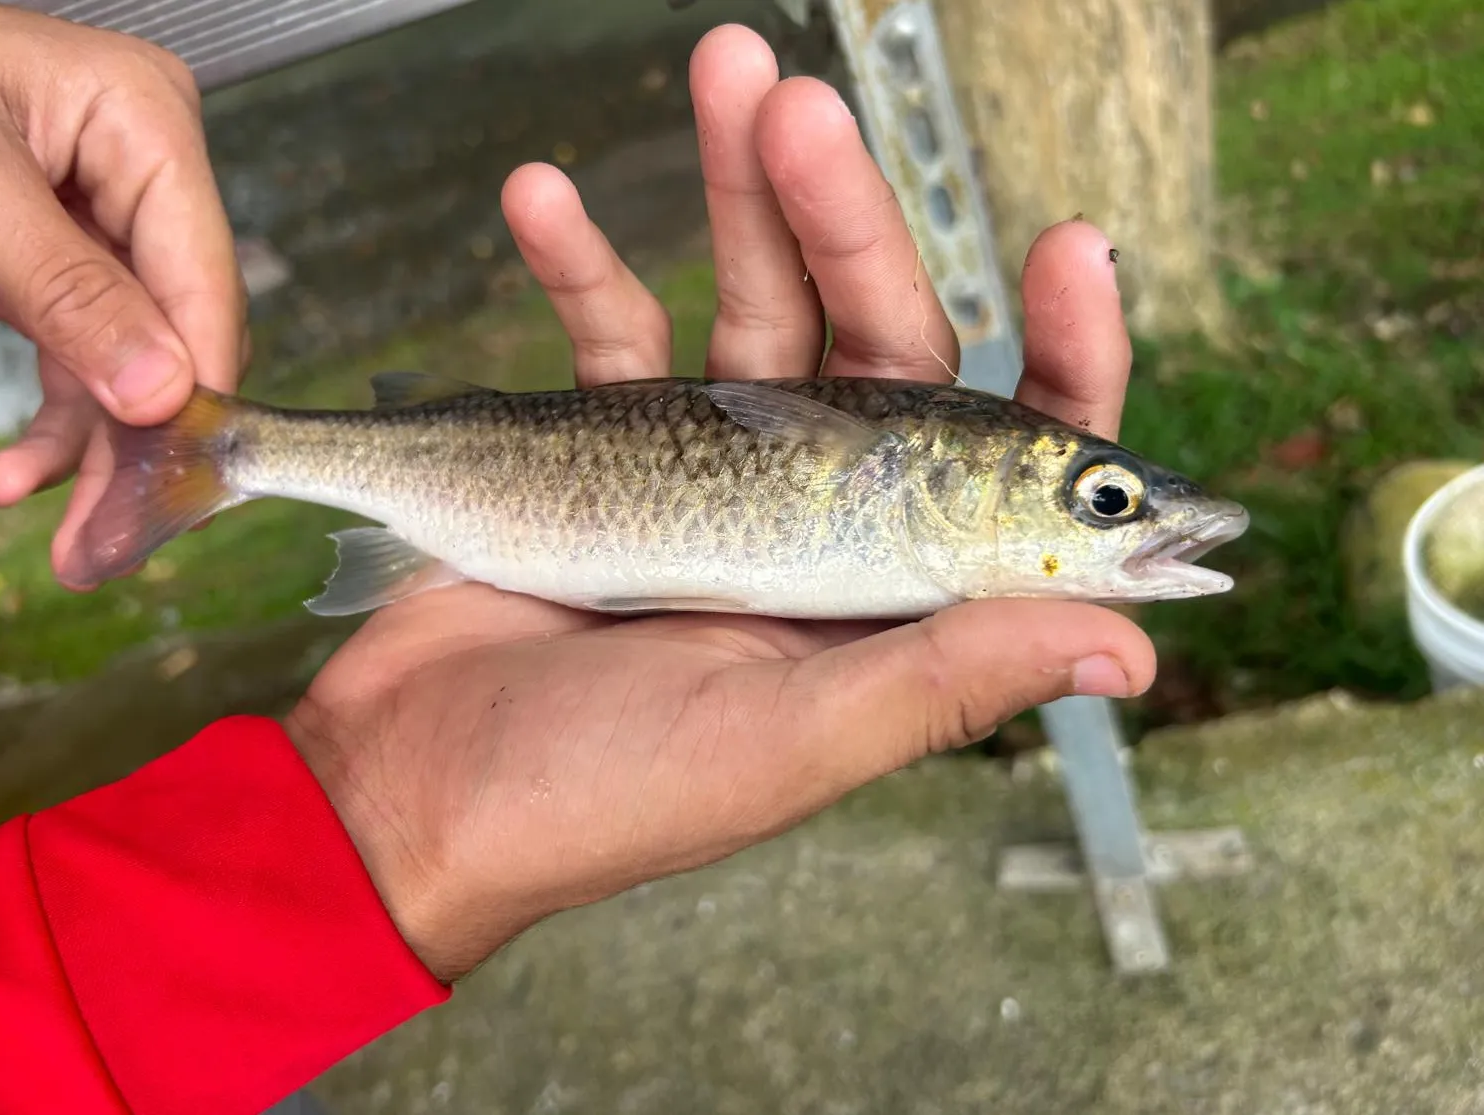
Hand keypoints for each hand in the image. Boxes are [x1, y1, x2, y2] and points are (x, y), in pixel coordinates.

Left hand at [0, 0, 246, 584]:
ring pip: (129, 369)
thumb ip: (62, 283)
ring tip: (78, 542)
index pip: (202, 276)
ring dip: (98, 459)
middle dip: (139, 444)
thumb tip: (157, 387)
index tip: (176, 475)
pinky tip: (21, 474)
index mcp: (144, 125)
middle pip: (173, 337)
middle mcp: (137, 180)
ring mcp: (98, 228)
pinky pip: (75, 365)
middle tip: (116, 537)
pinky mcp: (52, 270)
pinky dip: (55, 429)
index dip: (195, 383)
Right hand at [283, 25, 1154, 982]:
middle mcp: (816, 524)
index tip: (1070, 245)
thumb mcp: (786, 743)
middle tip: (805, 110)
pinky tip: (544, 197)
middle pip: (871, 343)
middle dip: (848, 219)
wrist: (406, 792)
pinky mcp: (608, 451)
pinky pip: (608, 333)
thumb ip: (946, 681)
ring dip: (738, 193)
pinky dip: (579, 261)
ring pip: (751, 310)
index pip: (1003, 465)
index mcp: (879, 596)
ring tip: (723, 74)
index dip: (1057, 354)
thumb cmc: (596, 798)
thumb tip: (1130, 651)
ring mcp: (712, 478)